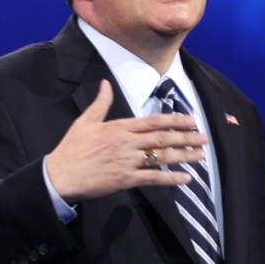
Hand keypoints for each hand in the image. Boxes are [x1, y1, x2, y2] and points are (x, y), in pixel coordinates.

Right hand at [46, 80, 208, 202]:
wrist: (60, 175)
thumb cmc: (72, 148)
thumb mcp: (85, 121)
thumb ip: (100, 103)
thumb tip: (105, 84)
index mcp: (119, 127)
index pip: (153, 121)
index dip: (174, 120)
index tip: (191, 120)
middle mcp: (126, 143)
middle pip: (162, 138)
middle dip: (186, 137)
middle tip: (204, 137)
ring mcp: (127, 161)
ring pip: (161, 157)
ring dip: (184, 156)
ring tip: (200, 155)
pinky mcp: (125, 179)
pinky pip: (153, 178)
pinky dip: (170, 178)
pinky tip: (185, 179)